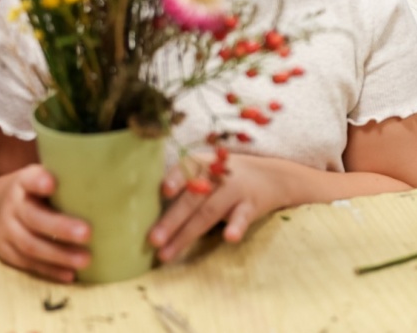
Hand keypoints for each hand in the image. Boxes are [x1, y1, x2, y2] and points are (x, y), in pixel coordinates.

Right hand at [0, 165, 90, 282]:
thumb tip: (115, 183)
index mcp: (23, 183)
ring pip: (31, 246)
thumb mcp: (39, 177)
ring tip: (86, 260)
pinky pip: (28, 264)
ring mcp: (6, 231)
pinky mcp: (5, 252)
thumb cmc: (32, 191)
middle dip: (61, 227)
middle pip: (33, 218)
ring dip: (59, 255)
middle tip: (88, 233)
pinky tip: (70, 275)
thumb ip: (65, 180)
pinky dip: (50, 270)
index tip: (52, 184)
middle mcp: (12, 206)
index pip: (29, 179)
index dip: (39, 181)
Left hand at [150, 153, 291, 262]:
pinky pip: (242, 217)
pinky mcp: (251, 206)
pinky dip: (236, 226)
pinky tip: (229, 237)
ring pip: (209, 212)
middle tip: (153, 240)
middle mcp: (218, 175)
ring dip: (187, 233)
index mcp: (204, 163)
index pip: (187, 168)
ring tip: (167, 253)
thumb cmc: (228, 178)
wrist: (273, 176)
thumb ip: (184, 185)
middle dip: (171, 220)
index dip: (176, 178)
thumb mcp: (208, 172)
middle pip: (192, 199)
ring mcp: (235, 190)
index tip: (164, 191)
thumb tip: (143, 210)